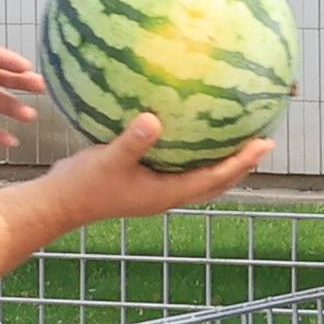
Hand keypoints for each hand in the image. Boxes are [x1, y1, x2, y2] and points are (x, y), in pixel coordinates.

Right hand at [26, 114, 267, 229]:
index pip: (215, 178)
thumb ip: (133, 141)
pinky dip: (194, 157)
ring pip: (200, 181)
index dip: (242, 161)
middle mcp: (167, 196)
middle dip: (241, 165)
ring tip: (237, 142)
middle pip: (216, 183)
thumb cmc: (84, 185)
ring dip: (222, 164)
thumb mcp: (109, 159)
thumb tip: (154, 120)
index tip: (264, 143)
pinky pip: (180, 171)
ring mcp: (156, 192)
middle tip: (263, 143)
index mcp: (167, 194)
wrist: (59, 203)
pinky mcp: (144, 185)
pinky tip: (187, 135)